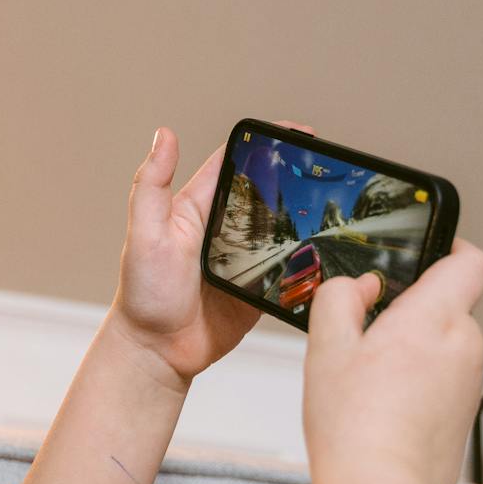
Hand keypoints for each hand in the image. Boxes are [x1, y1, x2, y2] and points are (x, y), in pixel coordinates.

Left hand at [107, 123, 314, 384]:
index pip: (237, 162)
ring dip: (307, 219)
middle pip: (268, 193)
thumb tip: (164, 134)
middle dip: (297, 177)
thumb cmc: (144, 292)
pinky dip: (308, 261)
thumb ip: (151, 185)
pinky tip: (329, 253)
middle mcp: (225, 228)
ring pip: (283, 229)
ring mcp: (245, 258)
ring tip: (338, 208)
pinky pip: (289, 269)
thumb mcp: (145, 233)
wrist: (157, 351)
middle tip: (330, 168)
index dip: (267, 143)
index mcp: (199, 206)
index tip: (300, 133)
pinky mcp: (259, 288)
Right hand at [301, 239, 482, 483]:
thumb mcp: (326, 346)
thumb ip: (340, 298)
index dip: (452, 246)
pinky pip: (444, 384)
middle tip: (366, 332)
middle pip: (449, 306)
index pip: (470, 261)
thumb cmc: (354, 424)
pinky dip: (419, 387)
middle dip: (412, 311)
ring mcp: (469, 387)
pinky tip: (382, 410)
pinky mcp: (463, 420)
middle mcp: (464, 348)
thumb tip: (361, 288)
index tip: (426, 250)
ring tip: (368, 380)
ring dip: (414, 352)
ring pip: (444, 347)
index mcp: (435, 318)